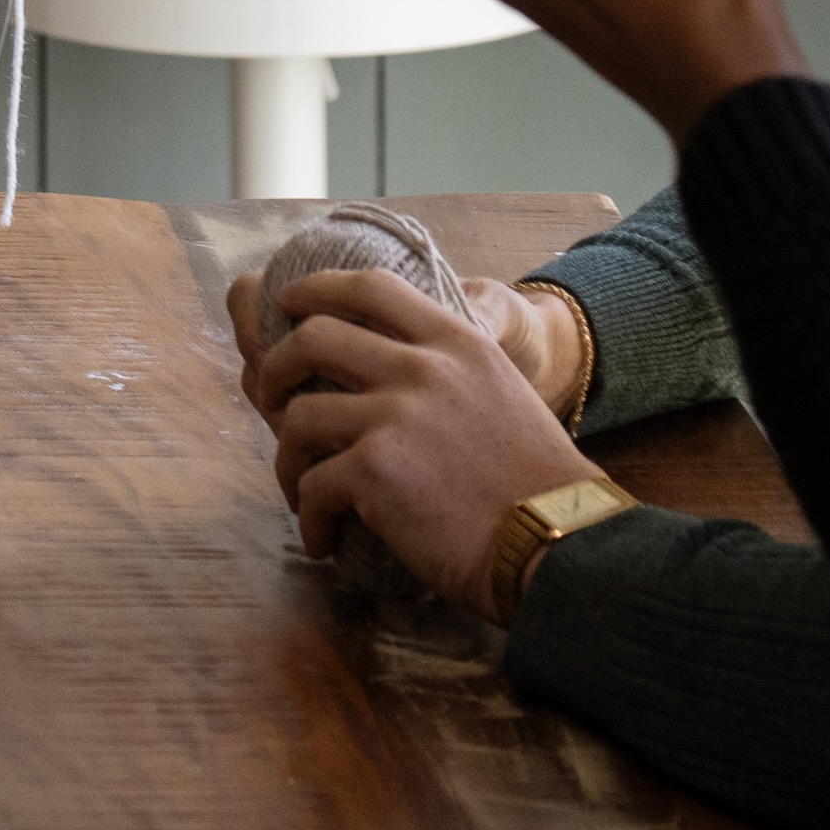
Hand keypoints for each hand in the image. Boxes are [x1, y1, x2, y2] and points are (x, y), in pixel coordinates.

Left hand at [235, 269, 604, 621]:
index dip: (318, 289)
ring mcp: (395, 416)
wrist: (559, 542)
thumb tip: (387, 372)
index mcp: (457, 342)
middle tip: (270, 398)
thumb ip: (449, 372)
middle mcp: (423, 368)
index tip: (289, 302)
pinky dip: (309, 517)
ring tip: (298, 488)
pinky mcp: (375, 471)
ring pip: (298, 416)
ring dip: (286, 457)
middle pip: (314, 337)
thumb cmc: (537, 485)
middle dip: (276, 367)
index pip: (372, 287)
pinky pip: (312, 486)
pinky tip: (322, 538)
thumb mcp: (500, 393)